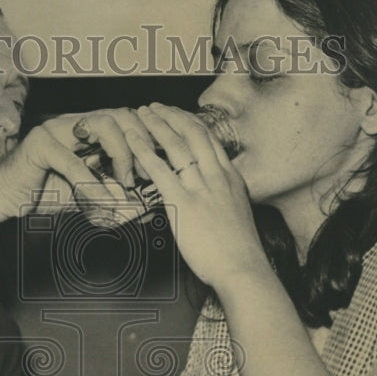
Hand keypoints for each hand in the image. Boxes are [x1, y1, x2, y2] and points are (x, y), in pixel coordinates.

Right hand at [0, 109, 151, 230]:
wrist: (4, 198)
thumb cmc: (46, 195)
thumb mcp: (89, 197)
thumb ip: (115, 198)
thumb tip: (147, 208)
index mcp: (90, 130)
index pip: (130, 119)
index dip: (150, 138)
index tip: (163, 166)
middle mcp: (76, 123)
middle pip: (122, 114)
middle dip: (142, 143)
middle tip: (147, 175)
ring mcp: (57, 129)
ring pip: (103, 124)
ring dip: (121, 154)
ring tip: (125, 184)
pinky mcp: (39, 144)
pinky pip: (72, 161)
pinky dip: (91, 184)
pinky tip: (103, 203)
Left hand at [126, 103, 271, 288]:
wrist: (243, 268)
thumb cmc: (240, 251)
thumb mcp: (237, 215)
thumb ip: (223, 199)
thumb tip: (209, 198)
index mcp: (231, 179)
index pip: (209, 140)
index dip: (190, 123)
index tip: (177, 115)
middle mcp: (217, 177)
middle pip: (193, 134)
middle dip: (172, 116)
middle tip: (155, 107)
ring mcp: (201, 188)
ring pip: (177, 144)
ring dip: (157, 124)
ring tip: (142, 113)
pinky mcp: (183, 203)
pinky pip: (160, 169)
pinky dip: (144, 150)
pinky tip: (133, 139)